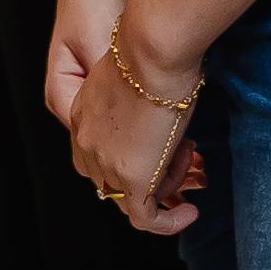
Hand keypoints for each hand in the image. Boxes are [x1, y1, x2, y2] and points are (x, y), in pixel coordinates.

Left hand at [68, 25, 207, 235]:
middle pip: (109, 179)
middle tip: (178, 157)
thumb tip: (164, 90)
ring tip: (188, 161)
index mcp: (82, 114)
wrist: (153, 48)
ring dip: (163, 186)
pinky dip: (168, 222)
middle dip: (145, 174)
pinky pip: (146, 218)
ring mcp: (106, 163)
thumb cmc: (153, 48)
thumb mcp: (135, 71)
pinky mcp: (131, 178)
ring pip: (131, 198)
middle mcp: (86, 143)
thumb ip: (137, 90)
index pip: (95, 152)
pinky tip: (189, 214)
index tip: (157, 147)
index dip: (126, 157)